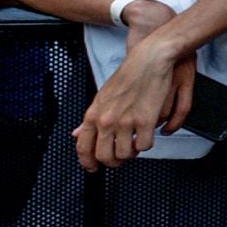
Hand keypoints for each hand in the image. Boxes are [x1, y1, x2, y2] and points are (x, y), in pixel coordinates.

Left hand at [73, 31, 187, 171]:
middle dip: (113, 162)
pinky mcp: (145, 121)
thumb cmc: (129, 75)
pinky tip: (147, 136)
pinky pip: (144, 146)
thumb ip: (90, 119)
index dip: (88, 163)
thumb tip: (77, 133)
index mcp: (93, 114)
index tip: (93, 167)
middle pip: (104, 157)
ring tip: (135, 145)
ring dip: (131, 154)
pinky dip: (146, 145)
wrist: (149, 60)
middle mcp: (107, 120)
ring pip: (124, 155)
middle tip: (120, 157)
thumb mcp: (102, 97)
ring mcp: (125, 122)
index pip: (83, 148)